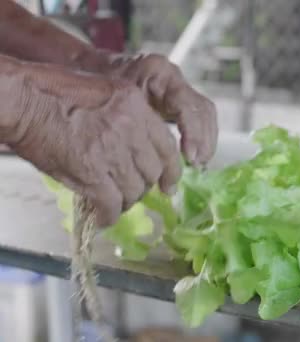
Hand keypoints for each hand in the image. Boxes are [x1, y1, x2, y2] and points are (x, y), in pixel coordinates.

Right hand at [7, 67, 180, 226]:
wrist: (21, 100)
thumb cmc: (52, 92)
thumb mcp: (104, 93)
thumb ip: (127, 119)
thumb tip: (137, 150)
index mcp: (136, 105)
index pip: (167, 146)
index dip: (171, 171)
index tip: (168, 184)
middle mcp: (131, 127)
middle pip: (152, 171)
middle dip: (143, 187)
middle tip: (131, 193)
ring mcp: (113, 151)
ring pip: (134, 190)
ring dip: (125, 202)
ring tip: (113, 204)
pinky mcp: (92, 173)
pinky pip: (112, 203)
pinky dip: (108, 216)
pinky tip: (102, 218)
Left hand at [107, 54, 217, 166]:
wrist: (91, 70)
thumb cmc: (97, 86)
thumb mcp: (109, 101)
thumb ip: (128, 122)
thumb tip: (146, 158)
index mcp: (158, 73)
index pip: (187, 103)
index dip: (193, 132)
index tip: (189, 157)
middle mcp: (173, 78)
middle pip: (202, 109)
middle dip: (203, 139)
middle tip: (197, 163)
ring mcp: (178, 88)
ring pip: (205, 115)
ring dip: (206, 141)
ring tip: (198, 164)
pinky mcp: (178, 100)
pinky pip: (198, 119)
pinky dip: (199, 139)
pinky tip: (193, 156)